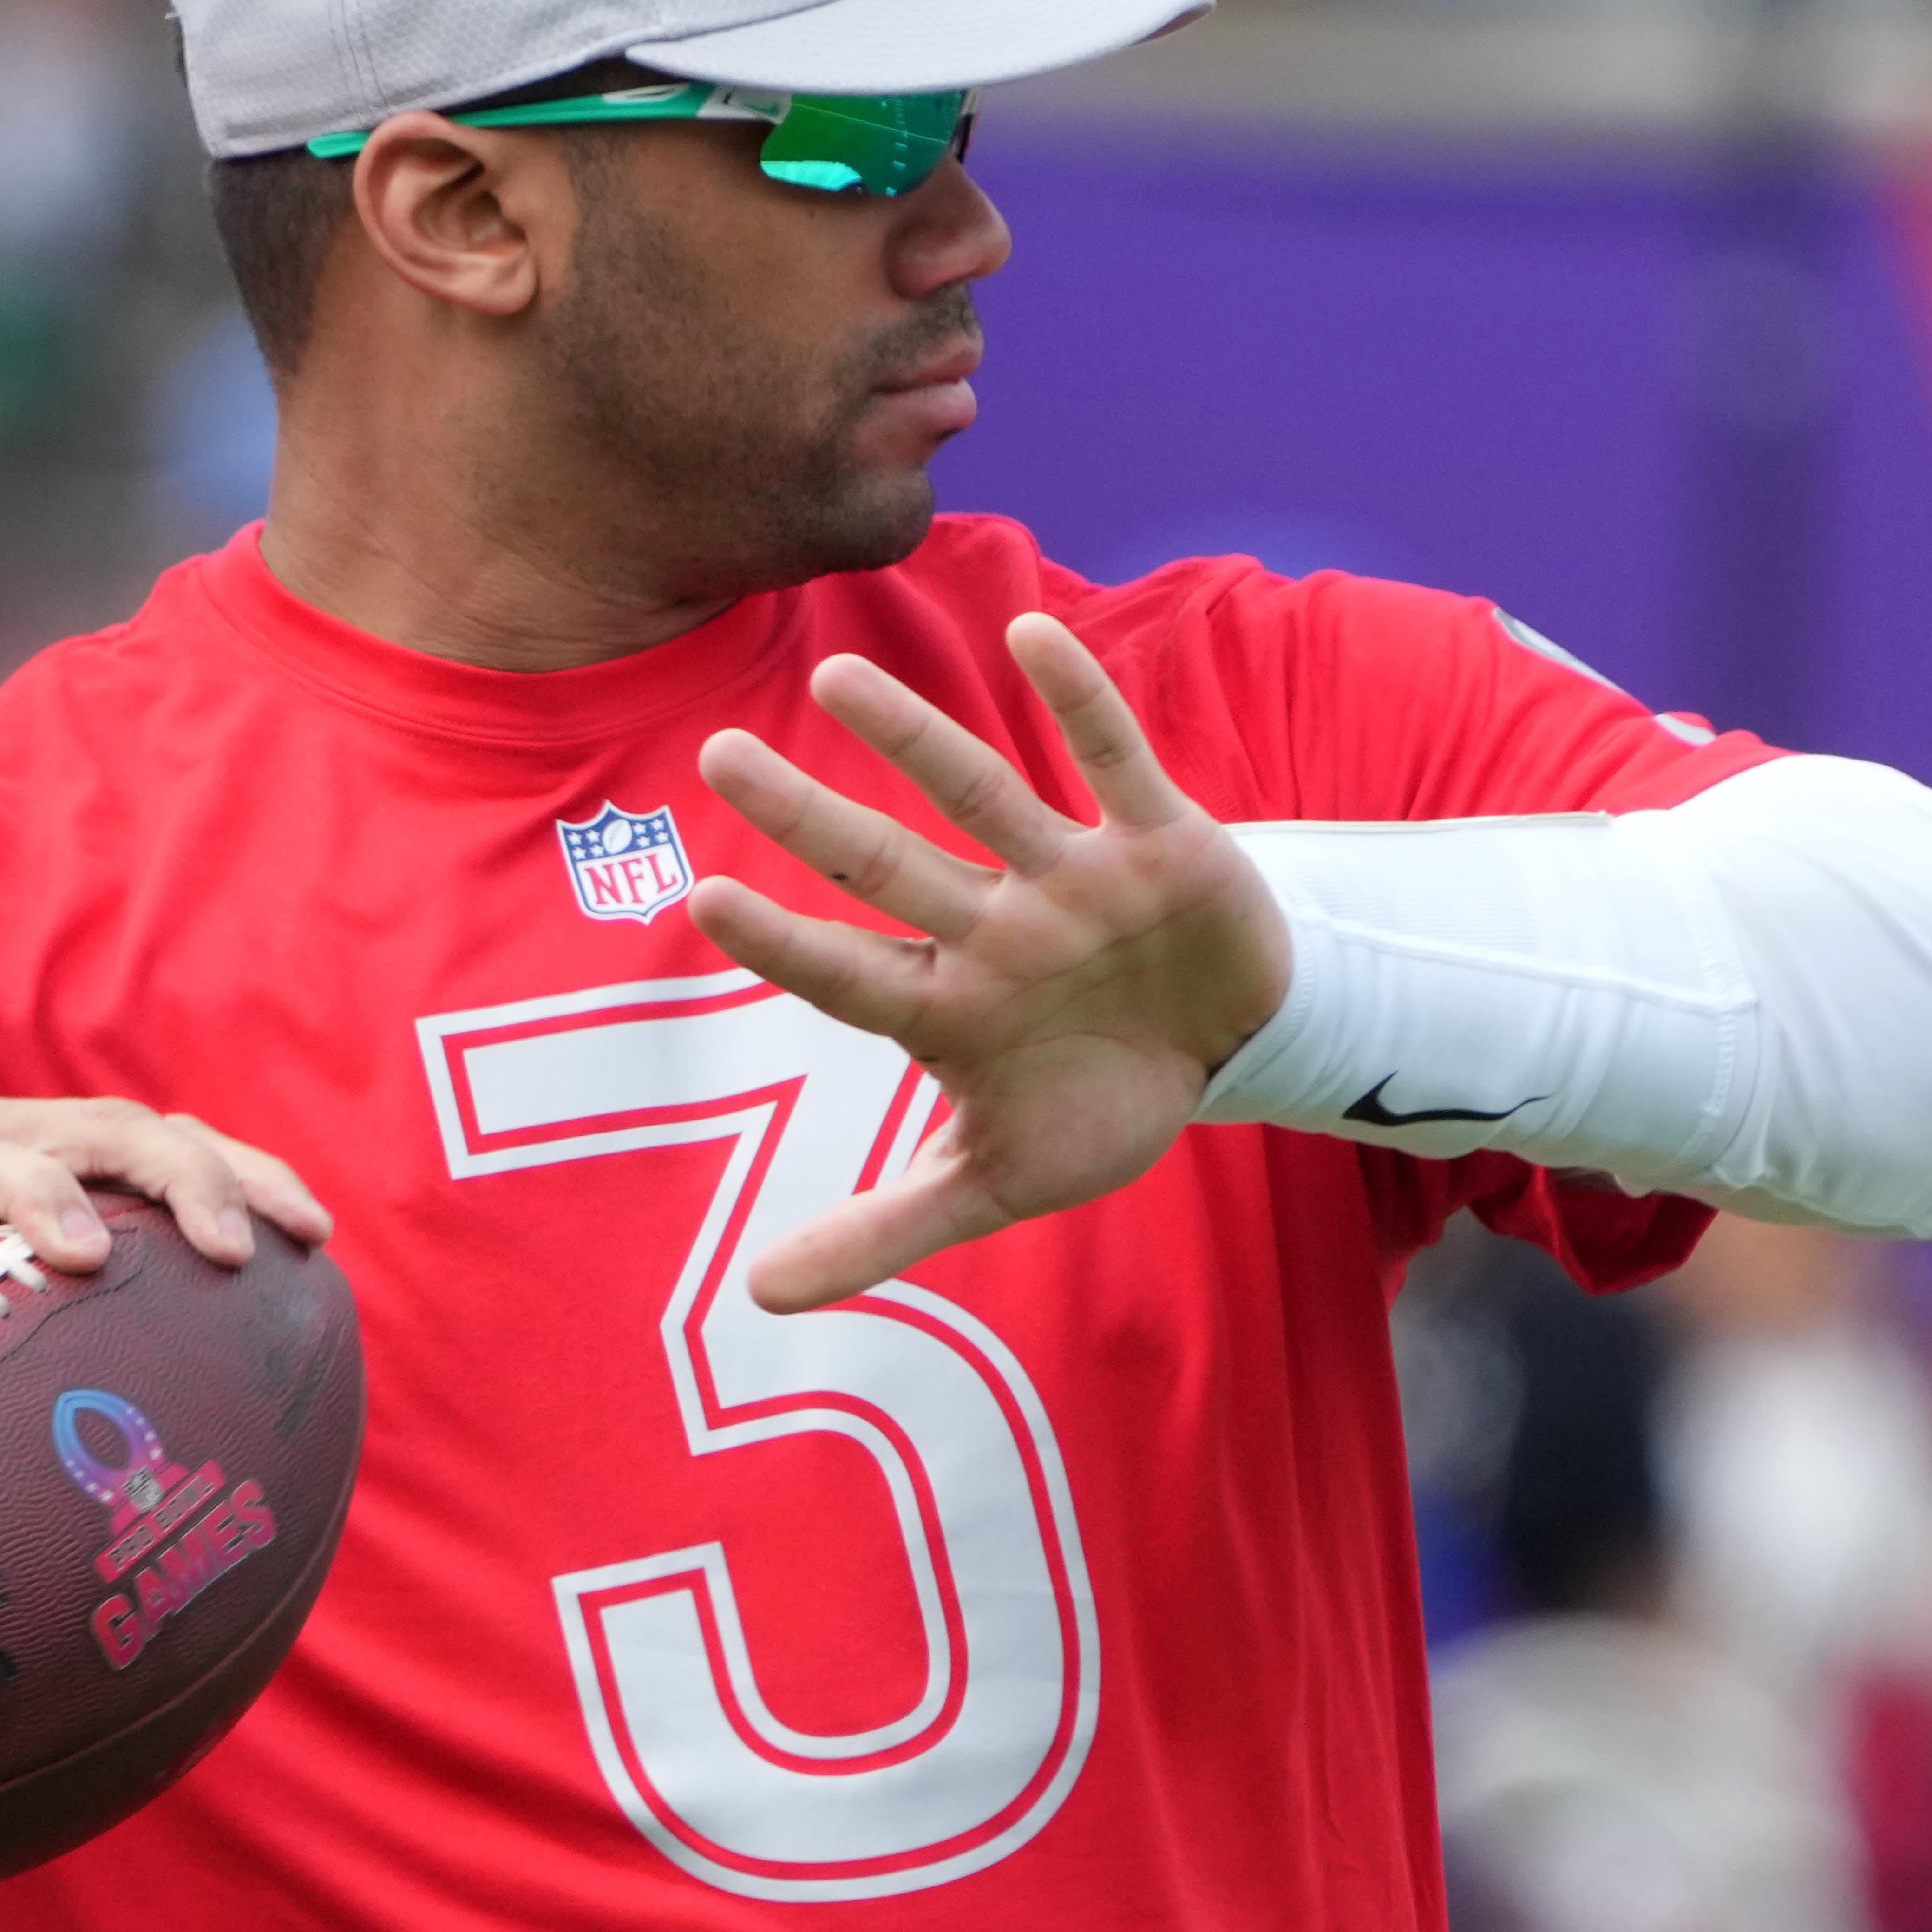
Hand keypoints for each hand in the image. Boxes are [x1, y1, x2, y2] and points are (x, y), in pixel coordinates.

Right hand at [0, 1096, 331, 1365]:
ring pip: (2, 1142)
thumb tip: (165, 1497)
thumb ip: (51, 1381)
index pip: (165, 1150)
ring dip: (51, 1192)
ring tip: (94, 1254)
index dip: (245, 1177)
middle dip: (185, 1177)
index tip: (315, 1238)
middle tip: (233, 1249)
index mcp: (44, 1168)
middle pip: (111, 1129)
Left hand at [687, 614, 1291, 1313]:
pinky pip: (1113, 760)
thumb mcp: (995, 1180)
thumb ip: (882, 1230)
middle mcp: (995, 927)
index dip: (783, 942)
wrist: (1230, 1051)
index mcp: (952, 1004)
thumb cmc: (1096, 1102)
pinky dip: (1081, 702)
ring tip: (836, 674)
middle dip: (807, 816)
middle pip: (885, 867)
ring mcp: (1072, 879)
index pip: (849, 970)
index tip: (701, 898)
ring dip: (913, 736)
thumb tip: (754, 1297)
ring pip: (980, 794)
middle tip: (716, 753)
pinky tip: (1032, 634)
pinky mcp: (1160, 842)